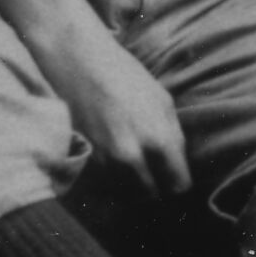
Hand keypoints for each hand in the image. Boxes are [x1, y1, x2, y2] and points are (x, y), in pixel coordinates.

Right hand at [55, 33, 190, 199]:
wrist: (77, 60)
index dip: (178, 185)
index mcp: (159, 139)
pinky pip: (103, 181)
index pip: (178, 185)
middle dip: (155, 189)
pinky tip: (111, 157)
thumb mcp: (162, 101)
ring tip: (131, 164)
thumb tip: (177, 165)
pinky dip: (108, 176)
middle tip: (153, 176)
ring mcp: (104, 159)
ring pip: (125, 192)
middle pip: (150, 196)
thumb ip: (173, 136)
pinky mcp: (83, 158)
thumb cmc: (124, 75)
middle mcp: (132, 155)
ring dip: (130, 184)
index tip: (174, 181)